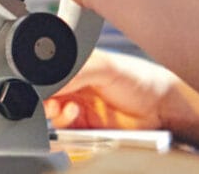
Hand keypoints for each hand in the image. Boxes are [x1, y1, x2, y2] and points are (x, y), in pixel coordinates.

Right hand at [48, 51, 198, 158]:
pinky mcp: (83, 130)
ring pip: (49, 116)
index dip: (39, 80)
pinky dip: (61, 128)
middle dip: (41, 100)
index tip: (38, 86)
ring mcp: (76, 108)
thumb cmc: (141, 79)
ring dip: (52, 114)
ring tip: (64, 109)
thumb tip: (48, 78)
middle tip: (47, 101)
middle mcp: (72, 86)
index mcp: (74, 65)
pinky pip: (62, 133)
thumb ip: (75, 69)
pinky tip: (72, 117)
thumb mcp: (106, 65)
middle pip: (43, 95)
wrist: (161, 108)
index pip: (46, 72)